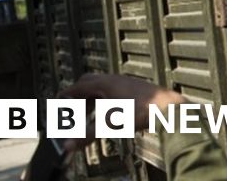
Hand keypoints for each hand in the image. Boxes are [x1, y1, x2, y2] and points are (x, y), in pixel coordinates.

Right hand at [58, 74, 183, 151]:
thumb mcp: (110, 124)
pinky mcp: (136, 88)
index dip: (66, 94)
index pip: (79, 85)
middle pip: (90, 82)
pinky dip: (105, 100)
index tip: (57, 100)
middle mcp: (115, 79)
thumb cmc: (140, 112)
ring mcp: (127, 82)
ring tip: (87, 113)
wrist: (169, 107)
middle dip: (78, 94)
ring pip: (103, 86)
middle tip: (71, 108)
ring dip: (92, 97)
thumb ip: (87, 135)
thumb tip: (67, 146)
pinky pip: (114, 90)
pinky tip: (109, 111)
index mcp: (105, 83)